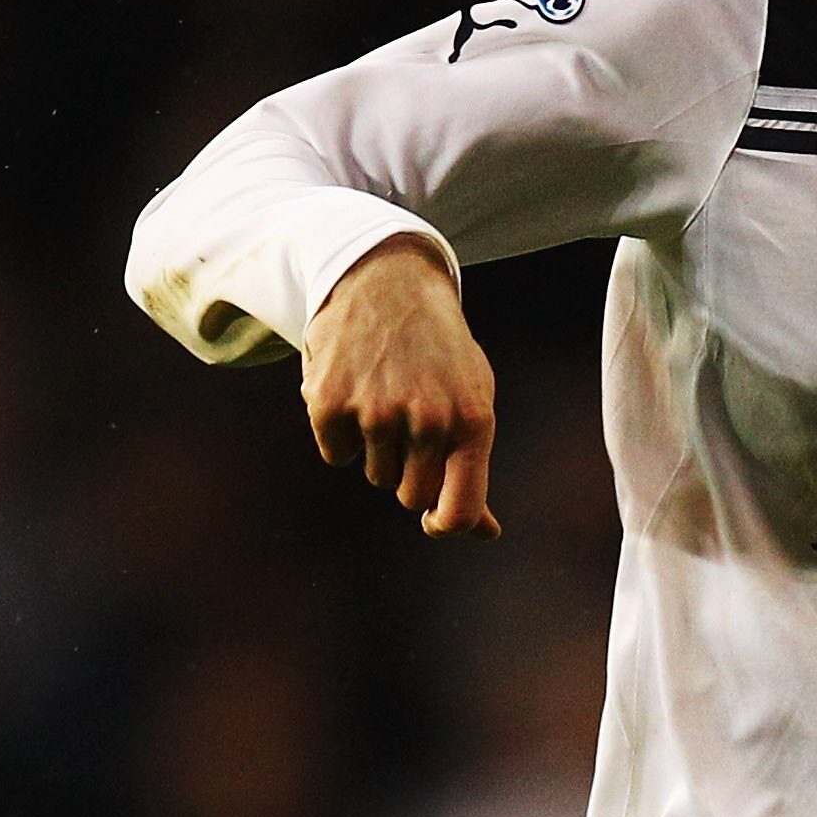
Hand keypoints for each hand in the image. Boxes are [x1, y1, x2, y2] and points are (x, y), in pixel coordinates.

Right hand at [301, 238, 499, 535]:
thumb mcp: (470, 399)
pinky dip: (342, 433)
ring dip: (376, 448)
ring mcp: (376, 411)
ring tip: (384, 395)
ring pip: (374, 475)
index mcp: (472, 421)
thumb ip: (473, 469)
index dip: (446, 525)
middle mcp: (427, 418)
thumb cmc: (438, 354)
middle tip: (409, 423)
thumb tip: (486, 533)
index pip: (460, 511)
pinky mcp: (330, 403)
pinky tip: (354, 389)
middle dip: (408, 473)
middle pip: (409, 497)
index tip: (434, 521)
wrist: (385, 282)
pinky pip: (337, 454)